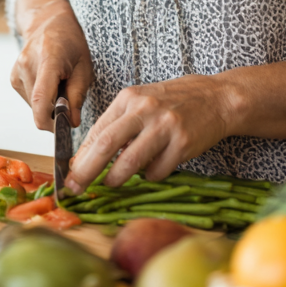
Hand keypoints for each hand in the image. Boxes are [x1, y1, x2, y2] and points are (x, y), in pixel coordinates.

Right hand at [11, 0, 91, 131]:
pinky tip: (49, 84)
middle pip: (38, 107)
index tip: (63, 130)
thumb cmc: (71, 42)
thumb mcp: (84, 66)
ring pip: (33, 107)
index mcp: (48, 58)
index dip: (49, 122)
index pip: (41, 98)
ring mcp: (17, 71)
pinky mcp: (13, 78)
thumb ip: (77, 95)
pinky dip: (41, 99)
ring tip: (59, 85)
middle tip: (70, 102)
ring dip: (48, 105)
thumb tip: (71, 123)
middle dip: (55, 114)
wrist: (48, 22)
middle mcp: (26, 65)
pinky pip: (28, 100)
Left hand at [66, 74, 232, 191]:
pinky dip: (149, 175)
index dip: (80, 155)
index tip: (69, 173)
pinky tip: (154, 167)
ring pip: (131, 161)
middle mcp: (145, 109)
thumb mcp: (141, 103)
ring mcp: (165, 126)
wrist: (216, 98)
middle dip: (86, 170)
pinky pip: (158, 171)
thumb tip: (87, 157)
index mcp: (129, 98)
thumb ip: (117, 125)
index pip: (97, 130)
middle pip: (106, 144)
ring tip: (112, 182)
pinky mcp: (184, 143)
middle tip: (75, 188)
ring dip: (116, 178)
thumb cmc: (173, 102)